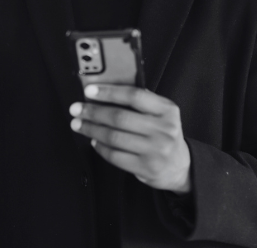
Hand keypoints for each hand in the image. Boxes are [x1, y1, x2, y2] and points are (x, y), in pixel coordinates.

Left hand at [69, 84, 190, 193]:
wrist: (179, 165)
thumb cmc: (164, 133)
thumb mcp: (162, 112)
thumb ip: (141, 101)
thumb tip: (106, 89)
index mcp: (167, 110)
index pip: (134, 95)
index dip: (109, 92)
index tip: (90, 91)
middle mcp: (164, 129)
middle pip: (120, 117)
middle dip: (93, 112)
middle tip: (77, 109)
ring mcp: (155, 150)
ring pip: (114, 137)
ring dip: (91, 129)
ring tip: (79, 124)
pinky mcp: (146, 167)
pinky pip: (115, 156)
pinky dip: (100, 147)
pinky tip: (94, 140)